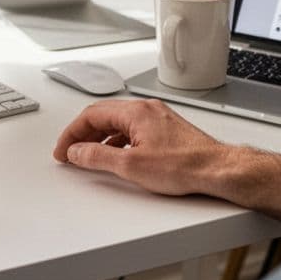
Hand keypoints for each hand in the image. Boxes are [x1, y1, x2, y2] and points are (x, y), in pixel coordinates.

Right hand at [53, 99, 230, 195]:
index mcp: (135, 111)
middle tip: (70, 153)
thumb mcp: (130, 165)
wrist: (217, 169)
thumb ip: (97, 156)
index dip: (71, 133)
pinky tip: (117, 156)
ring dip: (100, 138)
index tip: (62, 150)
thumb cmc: (184, 164)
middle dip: (83, 134)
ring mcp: (158, 118)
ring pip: (118, 123)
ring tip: (89, 156)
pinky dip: (117, 140)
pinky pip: (133, 129)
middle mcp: (146, 109)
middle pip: (103, 116)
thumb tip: (76, 152)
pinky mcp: (166, 130)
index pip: (91, 115)